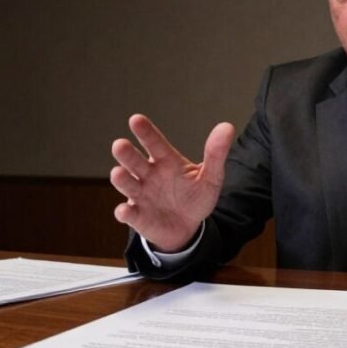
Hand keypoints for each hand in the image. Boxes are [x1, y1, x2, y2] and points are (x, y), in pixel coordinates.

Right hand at [110, 114, 234, 251]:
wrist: (188, 227)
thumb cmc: (195, 197)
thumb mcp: (211, 177)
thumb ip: (216, 153)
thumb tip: (227, 127)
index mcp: (165, 161)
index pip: (154, 143)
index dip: (145, 132)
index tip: (135, 119)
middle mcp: (148, 174)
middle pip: (134, 160)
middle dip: (126, 153)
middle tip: (120, 145)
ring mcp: (140, 194)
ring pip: (126, 183)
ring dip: (121, 178)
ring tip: (119, 173)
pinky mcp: (137, 216)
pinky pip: (127, 213)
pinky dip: (124, 212)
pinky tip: (124, 210)